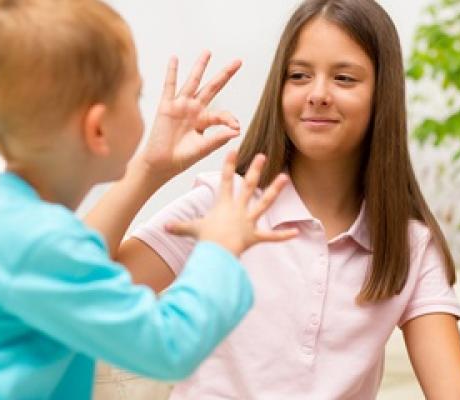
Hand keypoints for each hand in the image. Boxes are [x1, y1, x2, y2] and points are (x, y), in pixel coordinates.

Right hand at [137, 51, 241, 181]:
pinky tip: (174, 59)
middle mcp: (194, 110)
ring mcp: (180, 106)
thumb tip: (236, 131)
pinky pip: (169, 86)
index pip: (221, 113)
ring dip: (200, 67)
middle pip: (212, 88)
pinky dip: (171, 72)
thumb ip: (218, 139)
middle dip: (225, 74)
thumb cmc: (181, 158)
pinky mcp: (166, 107)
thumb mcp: (202, 149)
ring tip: (208, 52)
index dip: (230, 119)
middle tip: (238, 61)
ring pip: (193, 82)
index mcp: (204, 121)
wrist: (160, 164)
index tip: (236, 127)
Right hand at [165, 151, 297, 255]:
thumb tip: (164, 226)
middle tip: (263, 156)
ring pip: (264, 204)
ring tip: (285, 178)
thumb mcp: (191, 230)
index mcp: (223, 205)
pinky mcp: (254, 236)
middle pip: (248, 186)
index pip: (225, 180)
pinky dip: (282, 235)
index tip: (233, 150)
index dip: (228, 164)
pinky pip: (270, 236)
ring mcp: (248, 222)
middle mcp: (238, 209)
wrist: (217, 252)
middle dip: (255, 170)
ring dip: (275, 191)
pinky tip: (296, 232)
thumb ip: (179, 226)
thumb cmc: (205, 239)